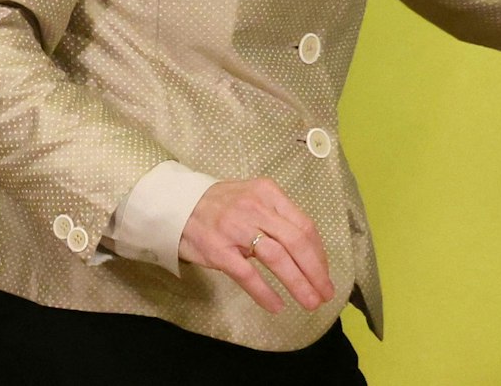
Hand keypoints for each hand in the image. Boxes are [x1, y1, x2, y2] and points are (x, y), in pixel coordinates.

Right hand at [179, 178, 334, 312]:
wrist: (174, 206)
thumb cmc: (219, 205)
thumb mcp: (252, 198)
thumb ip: (276, 216)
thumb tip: (307, 247)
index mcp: (268, 194)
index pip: (304, 225)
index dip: (319, 253)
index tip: (325, 273)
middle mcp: (255, 208)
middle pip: (296, 242)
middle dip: (315, 271)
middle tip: (325, 293)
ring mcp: (236, 229)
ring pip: (277, 257)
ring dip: (298, 283)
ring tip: (310, 302)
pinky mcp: (218, 250)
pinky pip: (247, 274)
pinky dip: (265, 292)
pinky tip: (277, 306)